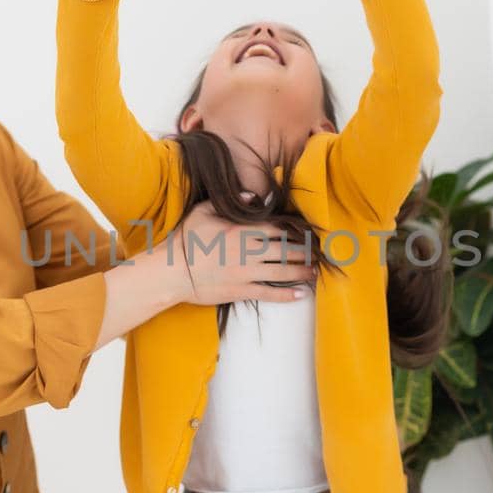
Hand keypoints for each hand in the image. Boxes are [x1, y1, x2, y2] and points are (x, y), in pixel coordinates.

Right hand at [170, 202, 317, 306]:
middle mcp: (249, 250)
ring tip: (315, 272)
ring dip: (302, 272)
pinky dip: (287, 294)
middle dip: (305, 252)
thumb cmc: (186, 239)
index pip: (277, 228)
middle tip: (318, 253)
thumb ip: (230, 202)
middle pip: (286, 249)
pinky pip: (269, 292)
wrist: (173, 271)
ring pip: (283, 271)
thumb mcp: (203, 211)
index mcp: (242, 229)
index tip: (307, 232)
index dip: (295, 231)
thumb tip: (252, 198)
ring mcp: (247, 272)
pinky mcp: (242, 290)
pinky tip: (301, 294)